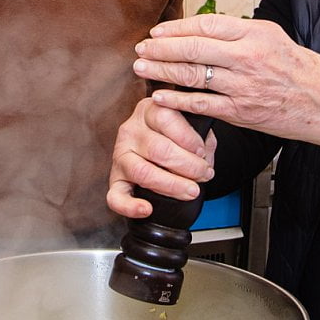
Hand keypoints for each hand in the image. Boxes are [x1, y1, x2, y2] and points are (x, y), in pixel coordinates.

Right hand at [107, 97, 215, 219]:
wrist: (156, 148)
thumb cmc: (174, 136)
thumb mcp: (190, 127)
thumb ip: (200, 135)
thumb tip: (205, 155)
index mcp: (148, 111)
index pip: (164, 117)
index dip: (188, 137)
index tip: (202, 151)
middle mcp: (130, 131)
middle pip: (158, 148)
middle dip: (188, 165)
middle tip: (204, 174)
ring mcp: (120, 156)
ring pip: (143, 171)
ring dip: (171, 185)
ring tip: (191, 190)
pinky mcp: (115, 180)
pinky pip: (115, 197)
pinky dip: (130, 206)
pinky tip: (147, 209)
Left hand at [132, 13, 319, 154]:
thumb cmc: (295, 66)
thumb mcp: (270, 36)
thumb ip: (237, 32)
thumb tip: (199, 28)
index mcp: (254, 34)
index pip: (205, 25)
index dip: (176, 28)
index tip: (157, 32)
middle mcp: (247, 58)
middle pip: (193, 49)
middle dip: (161, 49)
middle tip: (140, 50)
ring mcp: (243, 87)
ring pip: (193, 76)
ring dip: (162, 72)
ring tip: (142, 69)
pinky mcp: (241, 112)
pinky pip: (202, 105)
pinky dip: (177, 100)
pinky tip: (160, 96)